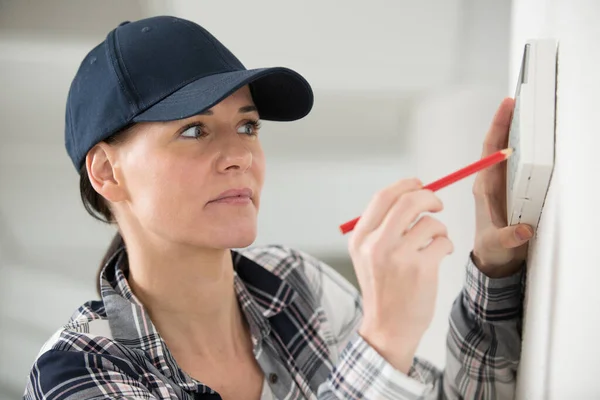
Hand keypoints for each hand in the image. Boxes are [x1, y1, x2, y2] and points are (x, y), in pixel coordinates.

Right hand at [348, 179, 453, 373]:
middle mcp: (376, 245)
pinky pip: (443, 241)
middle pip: (408, 202)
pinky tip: (440, 256)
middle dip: (429, 197)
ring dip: (439, 229)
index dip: (405, 185)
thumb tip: (412, 195)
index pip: (383, 197)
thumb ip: (382, 227)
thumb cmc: (383, 290)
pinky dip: (447, 245)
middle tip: (438, 203)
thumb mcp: (367, 256)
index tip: (419, 184)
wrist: (387, 328)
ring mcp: (398, 257)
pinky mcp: (420, 269)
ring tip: (436, 243)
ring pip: (430, 222)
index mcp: (361, 238)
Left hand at [472, 98, 532, 277]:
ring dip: (515, 131)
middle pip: (498, 145)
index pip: (489, 151)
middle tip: (519, 99)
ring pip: (507, 152)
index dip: (497, 127)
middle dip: (507, 121)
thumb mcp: (498, 245)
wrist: (492, 259)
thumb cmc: (491, 249)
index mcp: (484, 188)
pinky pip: (517, 164)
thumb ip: (509, 238)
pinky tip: (535, 138)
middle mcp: (491, 182)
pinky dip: (525, 148)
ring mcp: (501, 184)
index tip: (506, 106)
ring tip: (526, 110)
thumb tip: (524, 230)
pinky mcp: (511, 190)